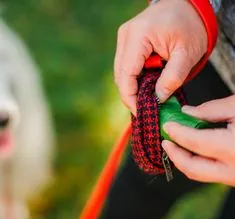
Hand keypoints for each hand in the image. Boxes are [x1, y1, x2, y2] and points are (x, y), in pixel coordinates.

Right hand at [114, 0, 206, 114]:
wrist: (188, 5)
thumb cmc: (190, 26)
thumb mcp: (187, 54)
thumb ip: (172, 78)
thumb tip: (157, 99)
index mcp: (139, 36)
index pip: (126, 74)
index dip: (130, 97)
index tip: (140, 112)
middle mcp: (126, 35)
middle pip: (120, 75)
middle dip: (130, 94)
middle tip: (145, 107)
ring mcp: (124, 37)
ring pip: (121, 72)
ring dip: (132, 87)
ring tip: (147, 97)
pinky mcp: (127, 41)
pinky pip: (125, 65)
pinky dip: (134, 78)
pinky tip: (145, 84)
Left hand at [162, 95, 234, 185]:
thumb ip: (211, 110)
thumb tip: (187, 113)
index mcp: (234, 149)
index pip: (194, 142)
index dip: (176, 133)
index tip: (166, 125)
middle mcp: (234, 170)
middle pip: (192, 168)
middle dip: (174, 155)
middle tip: (165, 140)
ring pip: (200, 174)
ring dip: (184, 160)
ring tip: (175, 144)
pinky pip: (211, 173)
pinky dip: (197, 162)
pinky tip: (193, 149)